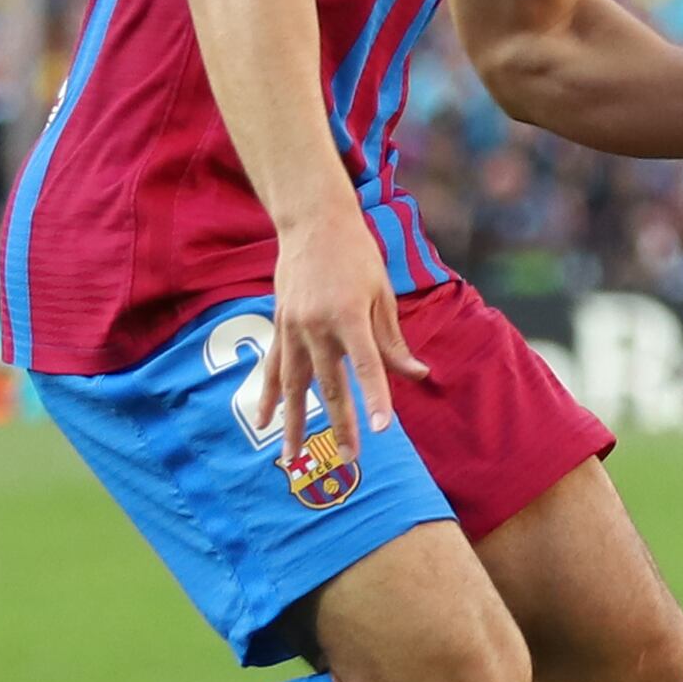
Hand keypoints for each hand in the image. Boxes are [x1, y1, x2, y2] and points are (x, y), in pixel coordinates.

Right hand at [256, 204, 424, 462]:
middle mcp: (317, 325)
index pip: (367, 366)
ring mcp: (292, 328)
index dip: (375, 399)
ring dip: (295, 423)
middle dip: (340, 425)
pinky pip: (273, 368)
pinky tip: (265, 421)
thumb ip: (394, 341)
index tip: (381, 430)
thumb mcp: (383, 294)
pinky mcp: (278, 326)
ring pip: (294, 386)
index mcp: (350, 315)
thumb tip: (417, 375)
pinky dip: (269, 396)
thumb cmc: (358, 256)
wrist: (313, 222)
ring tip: (295, 458)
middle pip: (330, 385)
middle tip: (349, 459)